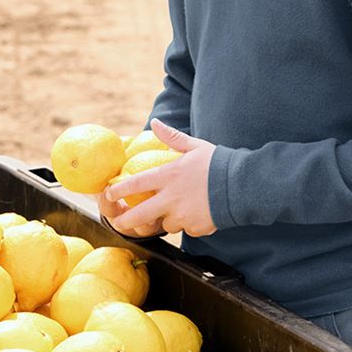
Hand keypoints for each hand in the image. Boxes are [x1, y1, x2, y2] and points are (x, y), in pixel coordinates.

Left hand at [105, 118, 217, 237]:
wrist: (243, 185)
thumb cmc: (218, 162)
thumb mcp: (194, 146)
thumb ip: (172, 137)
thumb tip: (155, 122)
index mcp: (169, 176)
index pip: (135, 184)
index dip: (118, 190)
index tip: (108, 193)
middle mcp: (172, 197)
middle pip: (140, 215)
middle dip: (125, 221)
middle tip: (119, 223)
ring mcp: (183, 215)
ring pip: (165, 224)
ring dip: (167, 219)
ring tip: (180, 209)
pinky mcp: (195, 228)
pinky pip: (186, 230)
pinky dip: (188, 224)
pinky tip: (199, 213)